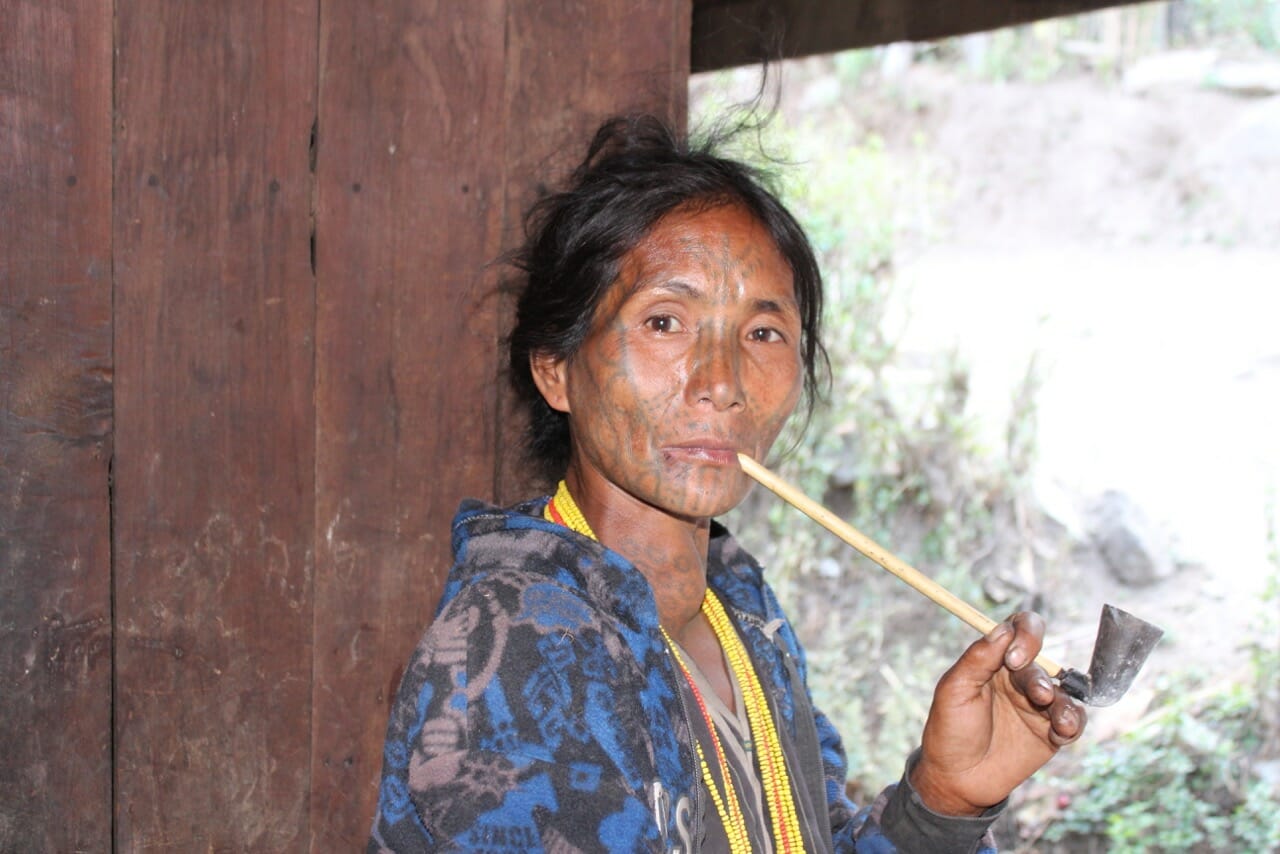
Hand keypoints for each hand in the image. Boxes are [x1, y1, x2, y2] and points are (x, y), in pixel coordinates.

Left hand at [909, 612, 1086, 815]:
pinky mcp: (1050, 732)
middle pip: (1043, 662)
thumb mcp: (954, 691)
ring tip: (1058, 720)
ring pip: (1063, 691)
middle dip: (1040, 678)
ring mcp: (1037, 706)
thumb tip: (1003, 629)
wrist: (956, 779)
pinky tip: (1060, 734)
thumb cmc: (949, 730)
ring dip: (1064, 702)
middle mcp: (1018, 679)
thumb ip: (977, 659)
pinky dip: (1073, 723)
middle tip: (1037, 695)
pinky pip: (1073, 720)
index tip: (1016, 658)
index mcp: (994, 661)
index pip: (1019, 630)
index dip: (1026, 635)